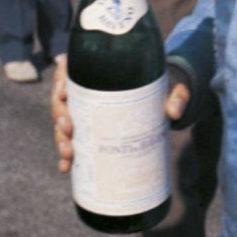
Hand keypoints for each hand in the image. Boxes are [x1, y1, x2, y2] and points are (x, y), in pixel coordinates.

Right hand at [54, 65, 190, 173]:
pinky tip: (65, 168)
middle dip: (60, 116)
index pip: (69, 69)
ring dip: (60, 139)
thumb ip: (175, 96)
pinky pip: (72, 143)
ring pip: (62, 124)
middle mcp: (84, 92)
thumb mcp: (168, 89)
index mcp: (97, 72)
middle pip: (61, 100)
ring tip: (68, 153)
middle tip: (69, 128)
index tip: (64, 91)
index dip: (60, 79)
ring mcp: (84, 114)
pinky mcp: (88, 133)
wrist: (160, 105)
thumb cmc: (158, 90)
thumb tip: (174, 112)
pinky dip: (66, 157)